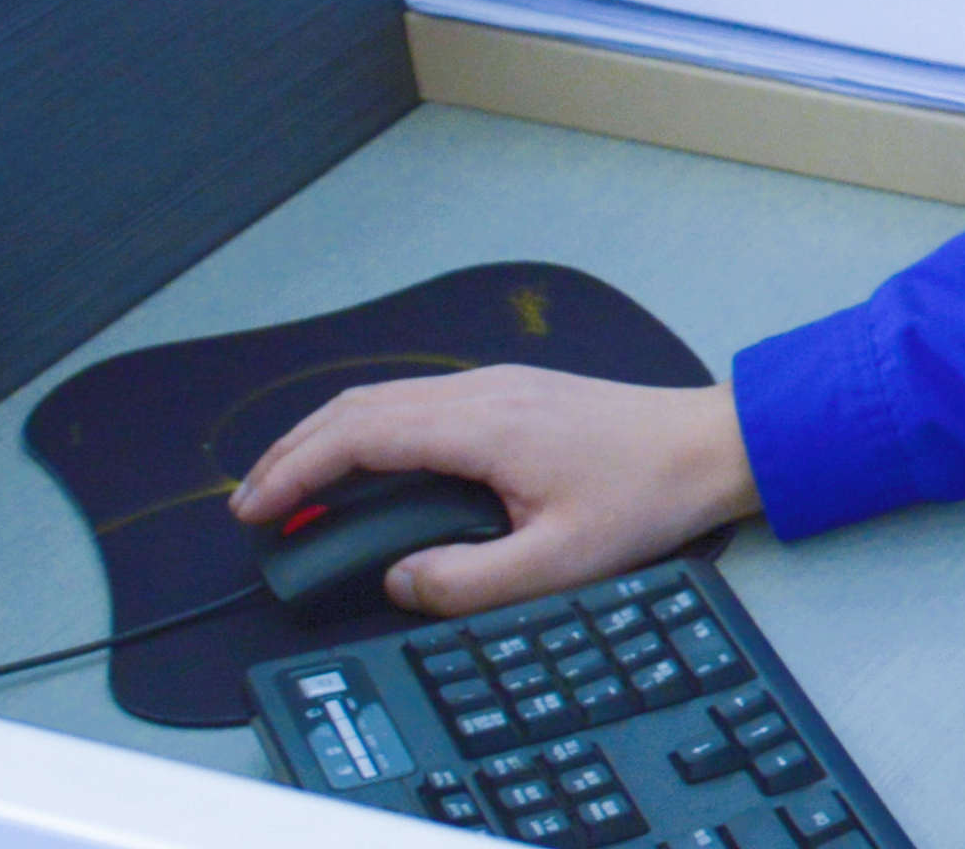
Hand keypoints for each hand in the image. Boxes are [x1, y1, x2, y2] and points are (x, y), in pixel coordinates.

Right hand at [231, 368, 756, 613]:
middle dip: (294, 452)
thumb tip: (398, 579)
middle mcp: (483, 390)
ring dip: (329, 438)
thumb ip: (467, 581)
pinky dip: (369, 429)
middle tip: (252, 505)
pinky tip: (364, 465)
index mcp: (484, 424)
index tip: (252, 509)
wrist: (712, 445)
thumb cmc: (646, 496)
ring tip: (291, 489)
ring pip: (387, 397)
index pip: (360, 436)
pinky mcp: (514, 392)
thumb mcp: (558, 561)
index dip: (295, 471)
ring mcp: (499, 384)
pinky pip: (418, 400)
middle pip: (360, 406)